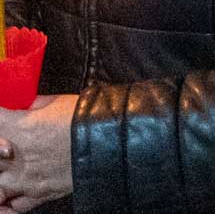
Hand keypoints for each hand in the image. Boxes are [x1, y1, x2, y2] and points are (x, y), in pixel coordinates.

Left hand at [0, 94, 76, 210]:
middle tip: (8, 145)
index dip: (0, 116)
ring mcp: (24, 179)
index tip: (6, 115)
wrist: (112, 139)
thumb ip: (33, 106)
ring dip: (1, 175)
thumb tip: (25, 106)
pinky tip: (14, 190)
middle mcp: (14, 157)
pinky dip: (10, 199)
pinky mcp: (39, 193)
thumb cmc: (87, 117)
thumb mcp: (57, 102)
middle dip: (0, 146)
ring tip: (11, 167)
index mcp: (16, 128)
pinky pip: (14, 204)